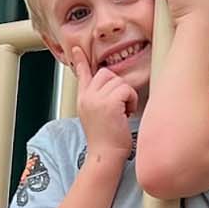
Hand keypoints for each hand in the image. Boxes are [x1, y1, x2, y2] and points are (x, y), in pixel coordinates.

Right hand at [71, 45, 136, 160]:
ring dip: (126, 96)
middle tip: (120, 105)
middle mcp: (87, 97)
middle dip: (118, 86)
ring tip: (122, 112)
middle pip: (106, 74)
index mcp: (83, 99)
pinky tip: (126, 114)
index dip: (80, 61)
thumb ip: (98, 100)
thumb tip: (108, 90)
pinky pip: (126, 90)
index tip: (77, 50)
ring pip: (119, 81)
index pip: (82, 75)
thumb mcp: (97, 117)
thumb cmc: (106, 141)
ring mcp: (96, 99)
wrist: (105, 156)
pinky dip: (131, 101)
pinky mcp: (109, 103)